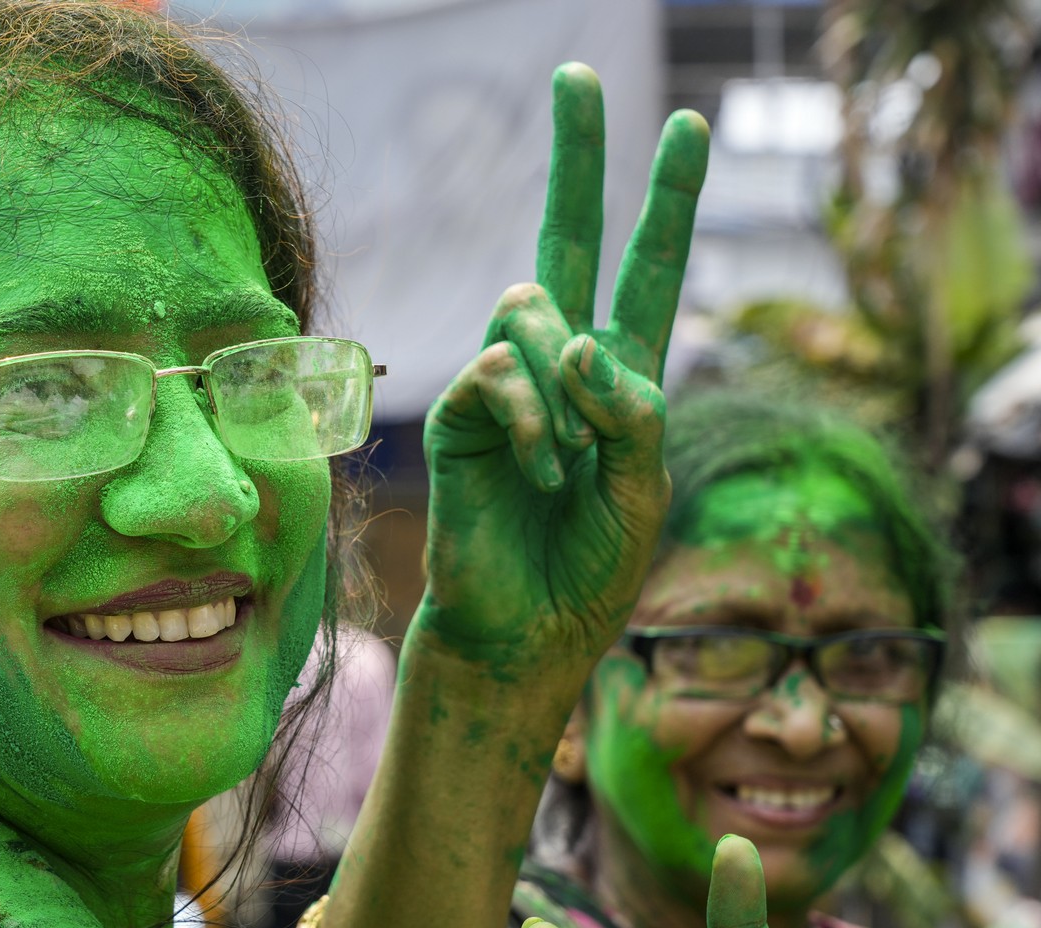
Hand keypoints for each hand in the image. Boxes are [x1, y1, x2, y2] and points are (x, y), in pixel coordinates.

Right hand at [416, 64, 708, 665]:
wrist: (525, 630)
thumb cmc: (590, 566)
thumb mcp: (646, 486)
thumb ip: (632, 410)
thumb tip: (581, 339)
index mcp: (618, 375)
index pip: (644, 268)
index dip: (665, 201)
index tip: (691, 128)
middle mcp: (559, 364)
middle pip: (563, 238)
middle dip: (578, 156)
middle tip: (580, 74)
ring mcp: (505, 384)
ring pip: (531, 310)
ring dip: (564, 388)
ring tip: (570, 470)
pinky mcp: (459, 414)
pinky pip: (498, 373)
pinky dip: (534, 421)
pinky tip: (542, 472)